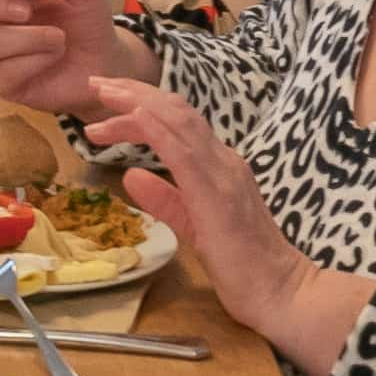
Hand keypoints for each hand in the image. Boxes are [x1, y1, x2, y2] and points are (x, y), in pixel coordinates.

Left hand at [81, 72, 361, 372]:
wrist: (279, 292)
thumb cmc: (241, 265)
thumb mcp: (192, 225)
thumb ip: (165, 199)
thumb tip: (131, 175)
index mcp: (218, 166)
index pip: (177, 122)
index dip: (141, 105)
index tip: (107, 101)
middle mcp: (223, 160)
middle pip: (175, 110)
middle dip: (132, 92)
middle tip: (96, 82)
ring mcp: (223, 173)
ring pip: (177, 121)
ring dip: (137, 102)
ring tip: (102, 94)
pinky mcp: (216, 194)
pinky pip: (183, 151)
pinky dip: (157, 128)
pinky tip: (135, 115)